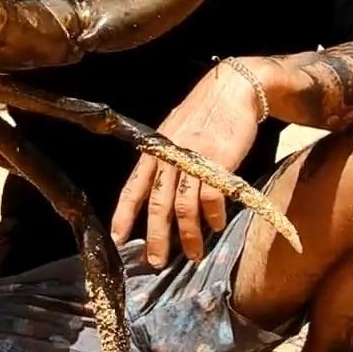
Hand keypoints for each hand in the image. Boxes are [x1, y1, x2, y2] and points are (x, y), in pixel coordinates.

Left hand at [110, 60, 267, 268]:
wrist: (234, 89)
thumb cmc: (205, 111)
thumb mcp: (175, 131)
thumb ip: (167, 157)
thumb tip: (160, 187)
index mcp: (155, 150)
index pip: (133, 188)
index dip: (124, 215)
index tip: (118, 238)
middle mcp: (169, 156)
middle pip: (157, 205)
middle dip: (156, 237)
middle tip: (156, 262)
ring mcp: (193, 159)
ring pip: (184, 207)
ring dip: (189, 235)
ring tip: (193, 254)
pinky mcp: (218, 162)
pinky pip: (211, 198)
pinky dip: (213, 216)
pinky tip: (216, 226)